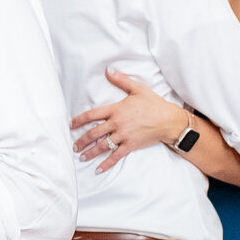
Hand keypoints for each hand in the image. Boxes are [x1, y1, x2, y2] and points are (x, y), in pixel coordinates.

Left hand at [71, 69, 190, 172]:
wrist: (168, 120)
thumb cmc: (153, 103)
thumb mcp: (137, 88)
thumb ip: (121, 80)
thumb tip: (108, 70)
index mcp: (116, 110)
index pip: (92, 115)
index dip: (79, 120)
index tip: (71, 125)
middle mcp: (117, 124)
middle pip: (94, 133)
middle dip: (82, 140)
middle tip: (74, 146)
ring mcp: (123, 136)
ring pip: (102, 146)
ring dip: (90, 152)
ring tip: (81, 157)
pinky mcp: (130, 146)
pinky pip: (116, 156)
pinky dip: (106, 163)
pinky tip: (98, 169)